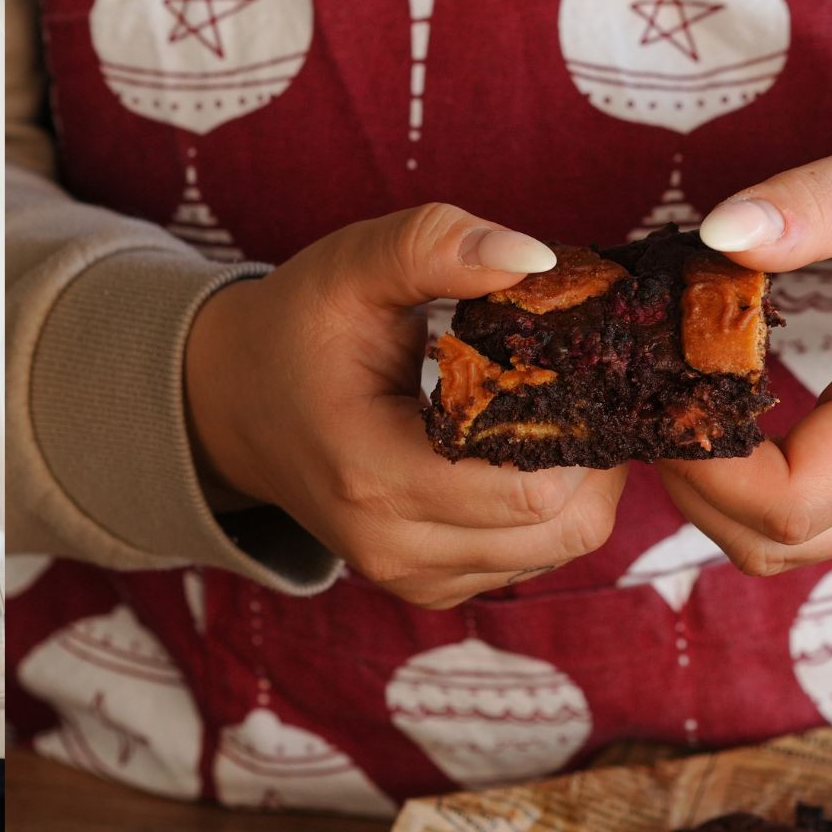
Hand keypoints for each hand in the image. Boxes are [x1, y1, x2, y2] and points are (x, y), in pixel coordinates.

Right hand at [184, 203, 630, 607]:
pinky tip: (525, 449)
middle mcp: (392, 543)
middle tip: (588, 380)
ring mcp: (411, 576)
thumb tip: (535, 258)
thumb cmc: (300, 328)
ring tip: (559, 410)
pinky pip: (533, 559)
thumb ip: (434, 245)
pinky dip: (550, 508)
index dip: (580, 422)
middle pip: (562, 525)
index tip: (579, 360)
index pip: (529, 487)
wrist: (236, 403)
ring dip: (582, 480)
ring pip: (561, 547)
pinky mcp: (430, 586)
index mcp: (371, 472)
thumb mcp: (352, 266)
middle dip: (595, 449)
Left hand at [658, 121, 831, 574]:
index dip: (707, 470)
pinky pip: (808, 524)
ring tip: (676, 412)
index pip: (795, 495)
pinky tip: (716, 424)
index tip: (659, 399)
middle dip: (693, 489)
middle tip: (650, 403)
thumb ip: (809, 204)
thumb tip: (720, 233)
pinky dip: (745, 498)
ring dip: (713, 502)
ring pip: (787, 547)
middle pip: (779, 540)